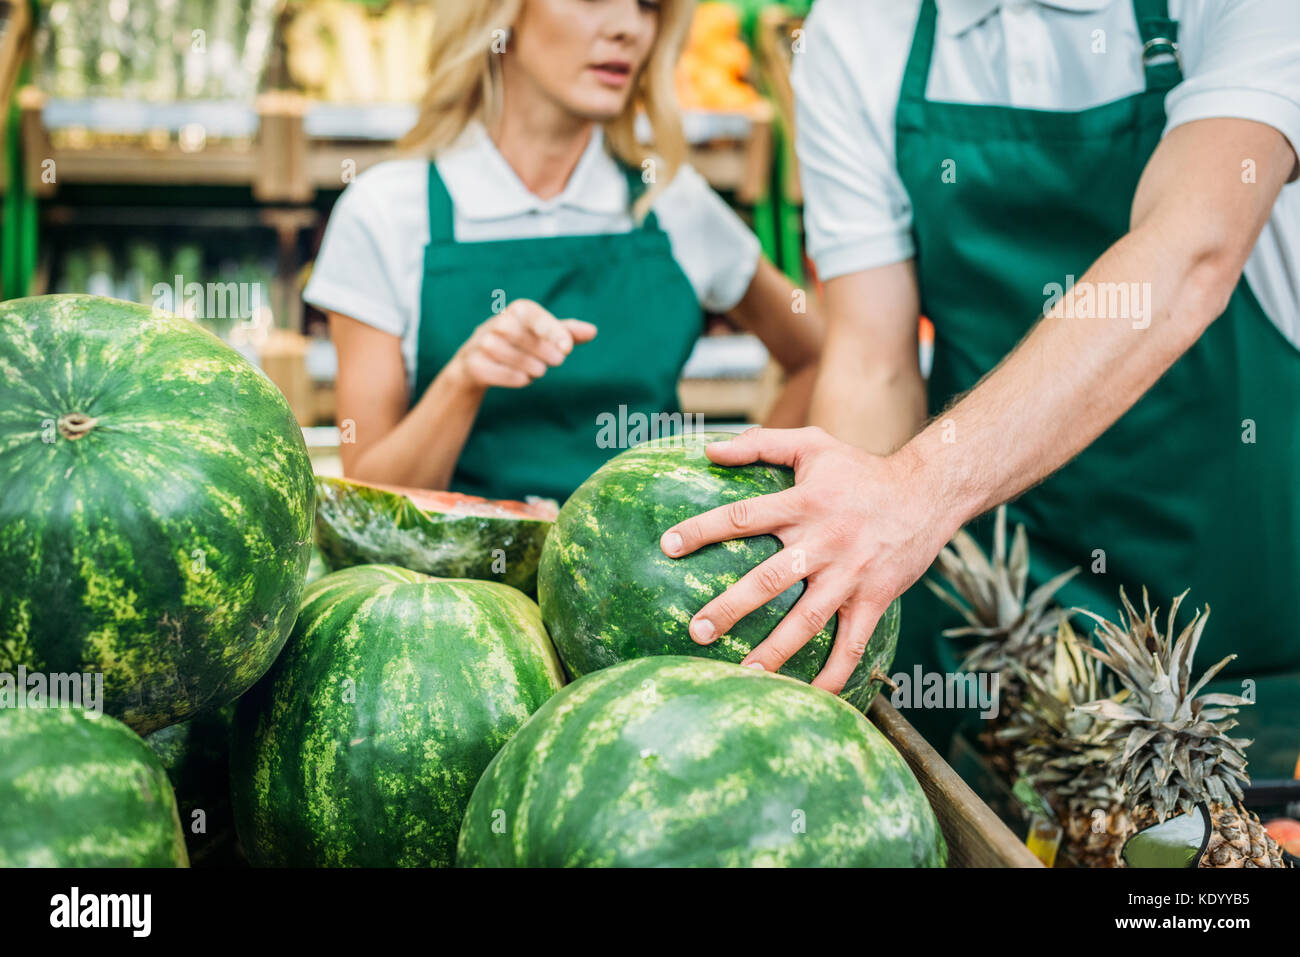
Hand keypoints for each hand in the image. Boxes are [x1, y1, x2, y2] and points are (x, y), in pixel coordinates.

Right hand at [452, 299, 596, 389]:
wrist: (477, 364)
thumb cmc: (519, 346)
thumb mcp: (543, 337)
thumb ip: (566, 333)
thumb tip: (593, 331)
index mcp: (516, 311)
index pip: (533, 315)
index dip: (551, 330)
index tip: (569, 348)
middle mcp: (495, 323)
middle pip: (518, 333)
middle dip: (541, 349)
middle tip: (558, 361)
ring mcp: (480, 343)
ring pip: (504, 352)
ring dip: (528, 364)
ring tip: (538, 370)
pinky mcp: (472, 364)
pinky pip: (492, 370)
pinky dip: (512, 376)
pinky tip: (524, 378)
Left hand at [659, 427, 962, 693]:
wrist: (928, 492)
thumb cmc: (861, 469)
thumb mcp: (812, 445)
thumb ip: (759, 443)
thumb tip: (708, 449)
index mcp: (803, 504)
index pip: (743, 517)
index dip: (703, 529)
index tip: (667, 545)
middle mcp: (823, 542)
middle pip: (769, 579)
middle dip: (730, 607)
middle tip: (697, 630)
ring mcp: (849, 575)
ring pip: (807, 620)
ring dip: (775, 650)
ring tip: (742, 674)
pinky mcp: (874, 599)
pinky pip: (853, 644)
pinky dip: (835, 673)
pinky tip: (811, 696)